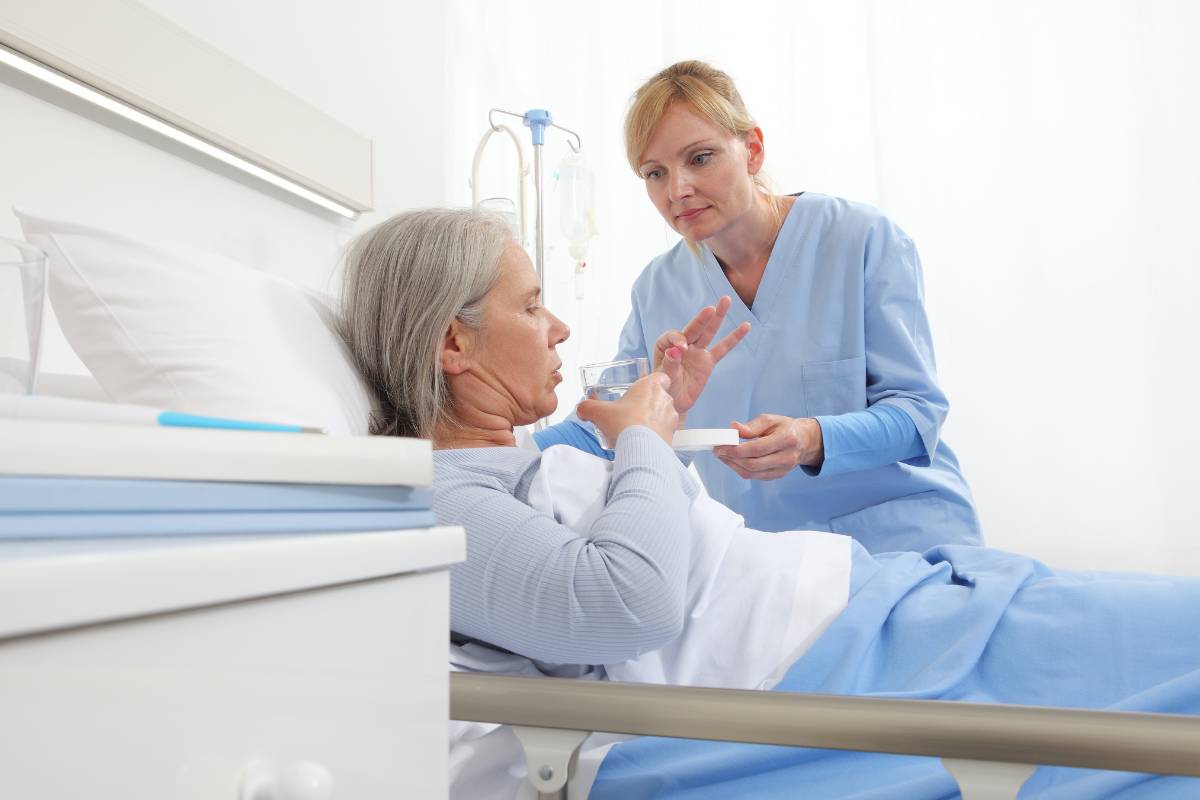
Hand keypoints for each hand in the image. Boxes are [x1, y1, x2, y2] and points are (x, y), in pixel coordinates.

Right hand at [577, 372, 678, 445]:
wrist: (640, 449)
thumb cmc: (624, 424)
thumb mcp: (599, 412)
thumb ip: (588, 407)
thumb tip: (582, 409)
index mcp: (650, 386)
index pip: (661, 377)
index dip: (653, 383)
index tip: (642, 390)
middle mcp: (665, 400)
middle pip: (661, 397)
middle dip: (649, 403)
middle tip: (633, 412)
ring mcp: (671, 418)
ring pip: (664, 415)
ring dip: (654, 420)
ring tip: (637, 429)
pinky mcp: (672, 435)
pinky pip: (665, 431)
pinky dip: (656, 434)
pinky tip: (643, 441)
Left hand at [654, 296, 750, 415]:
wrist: (674, 402)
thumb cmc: (664, 389)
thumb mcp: (662, 378)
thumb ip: (669, 364)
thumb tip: (675, 351)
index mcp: (665, 346)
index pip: (673, 336)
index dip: (678, 340)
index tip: (682, 349)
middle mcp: (682, 344)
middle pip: (692, 329)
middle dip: (701, 319)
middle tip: (709, 309)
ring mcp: (697, 351)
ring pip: (708, 332)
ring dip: (717, 316)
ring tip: (726, 300)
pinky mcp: (708, 361)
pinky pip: (722, 348)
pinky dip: (734, 338)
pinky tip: (745, 326)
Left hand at [713, 414, 823, 480]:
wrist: (803, 441)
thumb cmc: (785, 428)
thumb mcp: (770, 419)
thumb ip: (751, 426)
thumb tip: (733, 428)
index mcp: (786, 439)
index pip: (757, 449)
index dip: (736, 450)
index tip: (720, 446)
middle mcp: (787, 457)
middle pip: (753, 464)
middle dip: (731, 458)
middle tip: (717, 451)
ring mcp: (783, 469)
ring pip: (752, 473)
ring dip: (733, 465)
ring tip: (722, 455)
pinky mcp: (777, 476)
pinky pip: (755, 476)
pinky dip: (740, 469)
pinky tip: (733, 461)